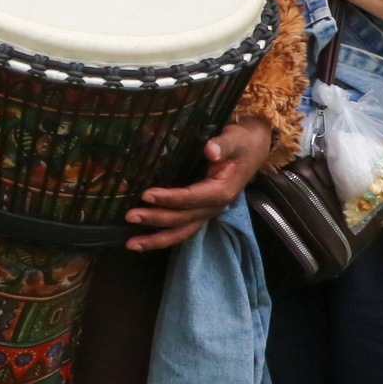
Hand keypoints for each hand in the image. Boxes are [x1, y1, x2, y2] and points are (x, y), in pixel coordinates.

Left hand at [124, 116, 272, 251]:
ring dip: (157, 239)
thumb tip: (210, 150)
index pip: (192, 198)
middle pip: (184, 219)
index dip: (170, 198)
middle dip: (156, 219)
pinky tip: (143, 240)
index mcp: (222, 191)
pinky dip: (164, 236)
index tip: (146, 195)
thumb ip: (223, 144)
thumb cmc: (242, 142)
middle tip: (129, 216)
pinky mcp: (202, 212)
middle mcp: (215, 207)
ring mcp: (208, 212)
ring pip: (183, 231)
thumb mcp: (236, 138)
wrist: (253, 149)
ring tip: (132, 244)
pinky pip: (183, 228)